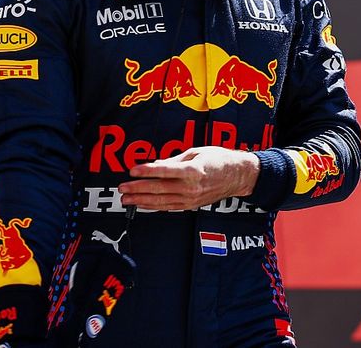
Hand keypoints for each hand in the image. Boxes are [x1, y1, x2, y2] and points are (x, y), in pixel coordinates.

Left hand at [119, 146, 259, 210]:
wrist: (237, 176)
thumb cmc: (219, 160)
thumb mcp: (196, 152)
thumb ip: (175, 160)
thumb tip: (156, 164)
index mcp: (192, 171)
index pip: (164, 171)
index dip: (146, 171)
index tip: (132, 170)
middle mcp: (191, 187)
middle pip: (159, 188)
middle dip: (138, 188)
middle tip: (122, 188)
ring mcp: (191, 199)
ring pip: (161, 201)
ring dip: (141, 200)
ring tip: (126, 199)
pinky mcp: (191, 205)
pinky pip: (169, 207)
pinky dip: (154, 206)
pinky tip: (143, 205)